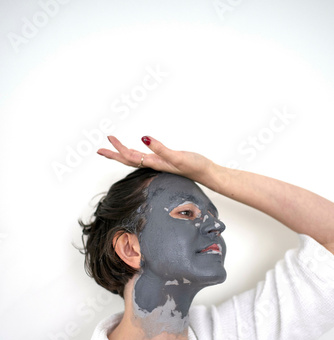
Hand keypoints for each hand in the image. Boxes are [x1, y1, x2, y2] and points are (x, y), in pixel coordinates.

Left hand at [97, 136, 213, 182]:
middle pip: (128, 160)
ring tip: (112, 149)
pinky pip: (144, 158)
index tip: (108, 138)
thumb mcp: (177, 156)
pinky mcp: (164, 162)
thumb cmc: (195, 165)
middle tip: (99, 149)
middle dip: (113, 154)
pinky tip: (136, 151)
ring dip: (122, 154)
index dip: (118, 148)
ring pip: (135, 159)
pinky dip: (136, 154)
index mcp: (154, 163)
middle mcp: (153, 164)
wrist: (207, 173)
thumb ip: (161, 149)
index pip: (130, 156)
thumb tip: (143, 139)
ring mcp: (158, 164)